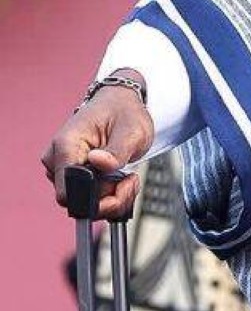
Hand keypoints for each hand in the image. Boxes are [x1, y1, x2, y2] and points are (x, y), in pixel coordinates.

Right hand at [41, 72, 153, 221]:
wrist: (120, 106)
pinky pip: (88, 200)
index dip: (96, 198)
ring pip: (85, 204)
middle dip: (110, 198)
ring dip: (113, 197)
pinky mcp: (71, 177)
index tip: (123, 183)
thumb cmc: (124, 113)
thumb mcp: (132, 131)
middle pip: (77, 202)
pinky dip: (110, 196)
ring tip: (128, 177)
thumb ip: (117, 151)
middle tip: (131, 179)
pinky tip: (121, 181)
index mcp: (66, 145)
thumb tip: (98, 162)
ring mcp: (63, 170)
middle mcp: (57, 160)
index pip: (67, 192)